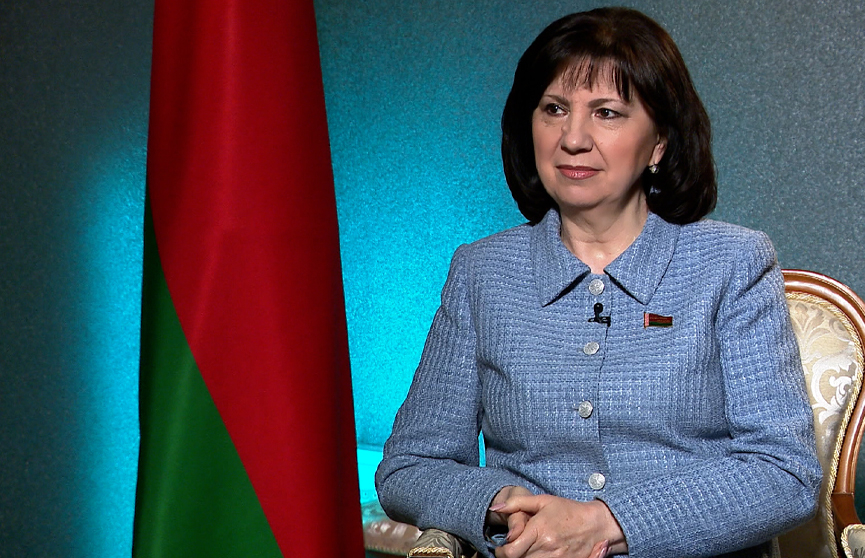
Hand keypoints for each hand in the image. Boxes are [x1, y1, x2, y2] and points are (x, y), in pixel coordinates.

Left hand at [489, 495, 625, 557]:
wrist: (597, 523)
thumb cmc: (568, 510)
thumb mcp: (542, 500)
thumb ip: (516, 503)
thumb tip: (495, 508)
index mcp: (539, 530)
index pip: (511, 552)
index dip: (501, 552)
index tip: (502, 547)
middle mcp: (547, 547)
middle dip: (511, 556)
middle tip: (511, 549)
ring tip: (525, 550)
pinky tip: (537, 554)